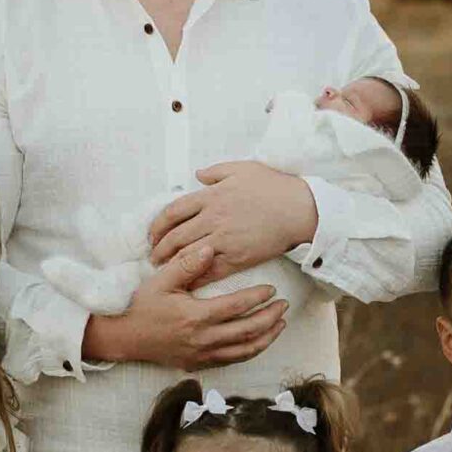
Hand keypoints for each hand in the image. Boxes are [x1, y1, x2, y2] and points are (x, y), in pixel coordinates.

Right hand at [83, 241, 287, 368]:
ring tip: (280, 324)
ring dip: (267, 337)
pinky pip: (233, 360)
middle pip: (248, 330)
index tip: (271, 289)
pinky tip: (260, 341)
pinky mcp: (200, 363)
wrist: (125, 338)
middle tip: (283, 305)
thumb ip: (186, 265)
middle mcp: (203, 339)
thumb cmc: (142, 306)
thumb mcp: (161, 281)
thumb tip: (209, 247)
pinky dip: (251, 351)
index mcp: (196, 316)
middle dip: (270, 317)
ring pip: (245, 350)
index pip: (236, 306)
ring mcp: (203, 354)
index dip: (257, 297)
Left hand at [148, 163, 319, 280]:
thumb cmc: (273, 186)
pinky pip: (210, 271)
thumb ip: (216, 171)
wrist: (299, 209)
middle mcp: (213, 218)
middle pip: (175, 237)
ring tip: (165, 271)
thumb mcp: (242, 168)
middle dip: (159, 249)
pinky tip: (189, 282)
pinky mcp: (238, 258)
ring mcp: (224, 239)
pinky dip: (196, 277)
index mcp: (211, 196)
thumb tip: (198, 175)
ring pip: (188, 255)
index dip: (158, 225)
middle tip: (153, 257)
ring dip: (172, 264)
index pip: (173, 212)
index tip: (152, 234)